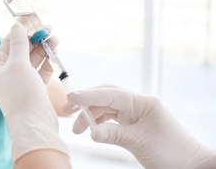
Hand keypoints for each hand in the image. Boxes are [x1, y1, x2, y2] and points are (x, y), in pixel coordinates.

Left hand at [0, 22, 67, 161]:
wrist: (34, 125)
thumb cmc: (21, 93)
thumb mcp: (18, 64)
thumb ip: (19, 44)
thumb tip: (16, 26)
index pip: (8, 44)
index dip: (20, 31)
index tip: (32, 20)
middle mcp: (8, 75)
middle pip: (22, 51)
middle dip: (35, 39)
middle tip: (48, 28)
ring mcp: (22, 83)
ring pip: (33, 60)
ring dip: (44, 49)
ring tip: (55, 39)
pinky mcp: (35, 89)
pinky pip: (41, 71)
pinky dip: (48, 62)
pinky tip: (54, 54)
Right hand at [63, 85, 215, 168]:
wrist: (189, 164)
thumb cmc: (172, 151)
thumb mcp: (140, 142)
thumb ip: (114, 134)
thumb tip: (91, 132)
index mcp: (142, 102)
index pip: (111, 94)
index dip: (89, 95)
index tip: (71, 97)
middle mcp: (137, 104)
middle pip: (105, 96)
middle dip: (85, 102)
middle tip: (67, 109)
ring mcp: (134, 113)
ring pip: (105, 108)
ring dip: (90, 116)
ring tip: (77, 129)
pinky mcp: (132, 123)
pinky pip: (111, 119)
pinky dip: (99, 123)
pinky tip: (91, 130)